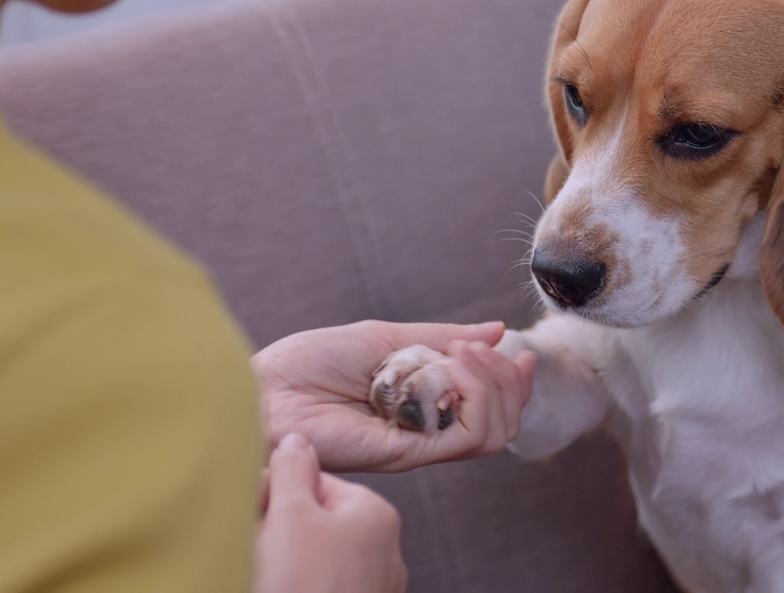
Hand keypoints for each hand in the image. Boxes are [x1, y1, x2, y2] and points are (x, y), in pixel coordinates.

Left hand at [253, 320, 534, 472]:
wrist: (266, 387)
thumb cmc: (310, 363)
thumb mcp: (385, 337)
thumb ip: (441, 337)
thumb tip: (497, 329)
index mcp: (422, 404)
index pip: (490, 408)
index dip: (513, 384)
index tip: (518, 352)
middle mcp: (426, 428)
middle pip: (501, 423)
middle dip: (506, 381)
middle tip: (476, 349)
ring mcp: (418, 443)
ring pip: (492, 433)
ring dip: (492, 385)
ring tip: (462, 355)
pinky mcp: (406, 454)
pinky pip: (464, 437)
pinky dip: (473, 396)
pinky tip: (449, 367)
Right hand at [255, 433, 405, 592]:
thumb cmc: (305, 586)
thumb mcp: (290, 514)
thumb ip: (291, 469)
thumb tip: (296, 439)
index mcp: (375, 513)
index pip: (314, 482)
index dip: (274, 492)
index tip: (248, 508)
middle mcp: (383, 549)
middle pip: (314, 521)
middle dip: (276, 528)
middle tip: (253, 543)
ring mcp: (371, 586)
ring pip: (313, 557)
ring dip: (279, 559)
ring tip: (262, 571)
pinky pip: (318, 584)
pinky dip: (294, 583)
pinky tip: (274, 585)